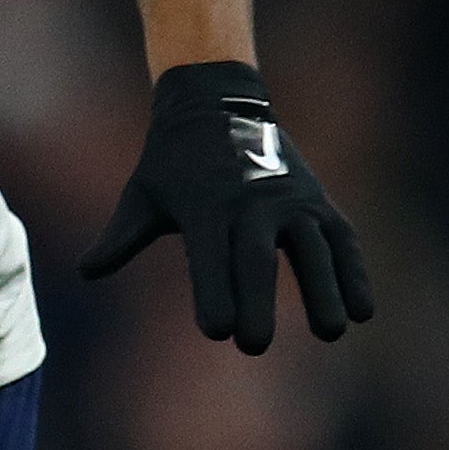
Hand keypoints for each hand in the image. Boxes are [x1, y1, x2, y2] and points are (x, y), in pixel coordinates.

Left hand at [78, 60, 372, 353]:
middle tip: (255, 346)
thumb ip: (120, 237)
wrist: (215, 102)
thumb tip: (86, 271)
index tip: (217, 333)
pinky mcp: (317, 201)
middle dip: (257, 302)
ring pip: (311, 248)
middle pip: (256, 258)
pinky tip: (363, 311)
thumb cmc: (171, 163)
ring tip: (332, 332)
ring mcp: (289, 199)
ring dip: (324, 290)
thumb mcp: (141, 195)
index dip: (213, 294)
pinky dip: (354, 272)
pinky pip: (340, 239)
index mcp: (204, 208)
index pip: (209, 258)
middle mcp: (250, 203)